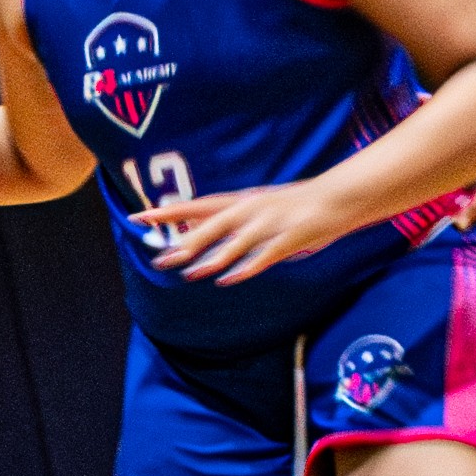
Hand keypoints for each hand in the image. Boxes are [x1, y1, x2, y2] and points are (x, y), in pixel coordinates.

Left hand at [135, 180, 352, 283]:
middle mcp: (250, 209)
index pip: (196, 206)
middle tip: (160, 259)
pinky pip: (265, 254)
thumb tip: (202, 234)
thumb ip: (233, 221)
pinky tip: (229, 279)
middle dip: (185, 242)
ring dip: (213, 258)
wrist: (338, 196)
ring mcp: (270, 223)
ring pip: (235, 242)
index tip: (138, 218)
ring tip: (191, 274)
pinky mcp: (290, 237)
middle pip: (211, 225)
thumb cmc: (297, 206)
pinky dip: (246, 267)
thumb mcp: (259, 208)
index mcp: (241, 201)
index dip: (167, 213)